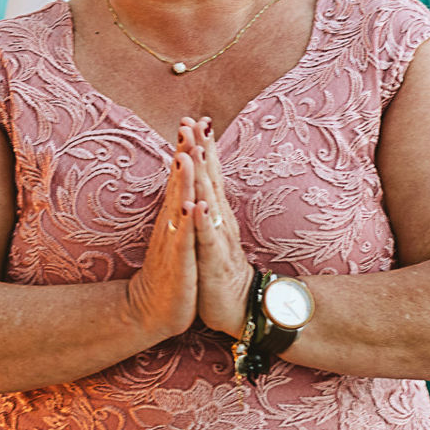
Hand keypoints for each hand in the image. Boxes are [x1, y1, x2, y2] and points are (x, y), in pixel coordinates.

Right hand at [122, 144, 197, 342]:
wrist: (150, 309)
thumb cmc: (167, 271)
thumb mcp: (173, 235)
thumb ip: (175, 207)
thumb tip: (179, 182)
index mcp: (173, 217)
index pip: (180, 178)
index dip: (186, 149)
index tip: (192, 121)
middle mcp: (170, 225)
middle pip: (177, 184)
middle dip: (183, 154)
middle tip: (186, 125)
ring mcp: (173, 243)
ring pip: (178, 206)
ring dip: (182, 181)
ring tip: (186, 155)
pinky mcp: (179, 264)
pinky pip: (184, 240)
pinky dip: (189, 223)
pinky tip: (192, 206)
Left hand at [186, 117, 252, 338]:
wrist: (238, 308)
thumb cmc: (219, 269)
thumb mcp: (212, 233)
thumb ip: (209, 205)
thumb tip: (204, 179)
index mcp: (216, 213)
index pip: (208, 175)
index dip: (201, 148)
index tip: (191, 120)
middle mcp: (220, 221)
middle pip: (210, 180)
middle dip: (201, 150)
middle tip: (192, 122)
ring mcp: (219, 240)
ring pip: (209, 203)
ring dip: (202, 177)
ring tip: (194, 151)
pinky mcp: (214, 262)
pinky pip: (207, 239)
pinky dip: (202, 221)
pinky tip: (197, 205)